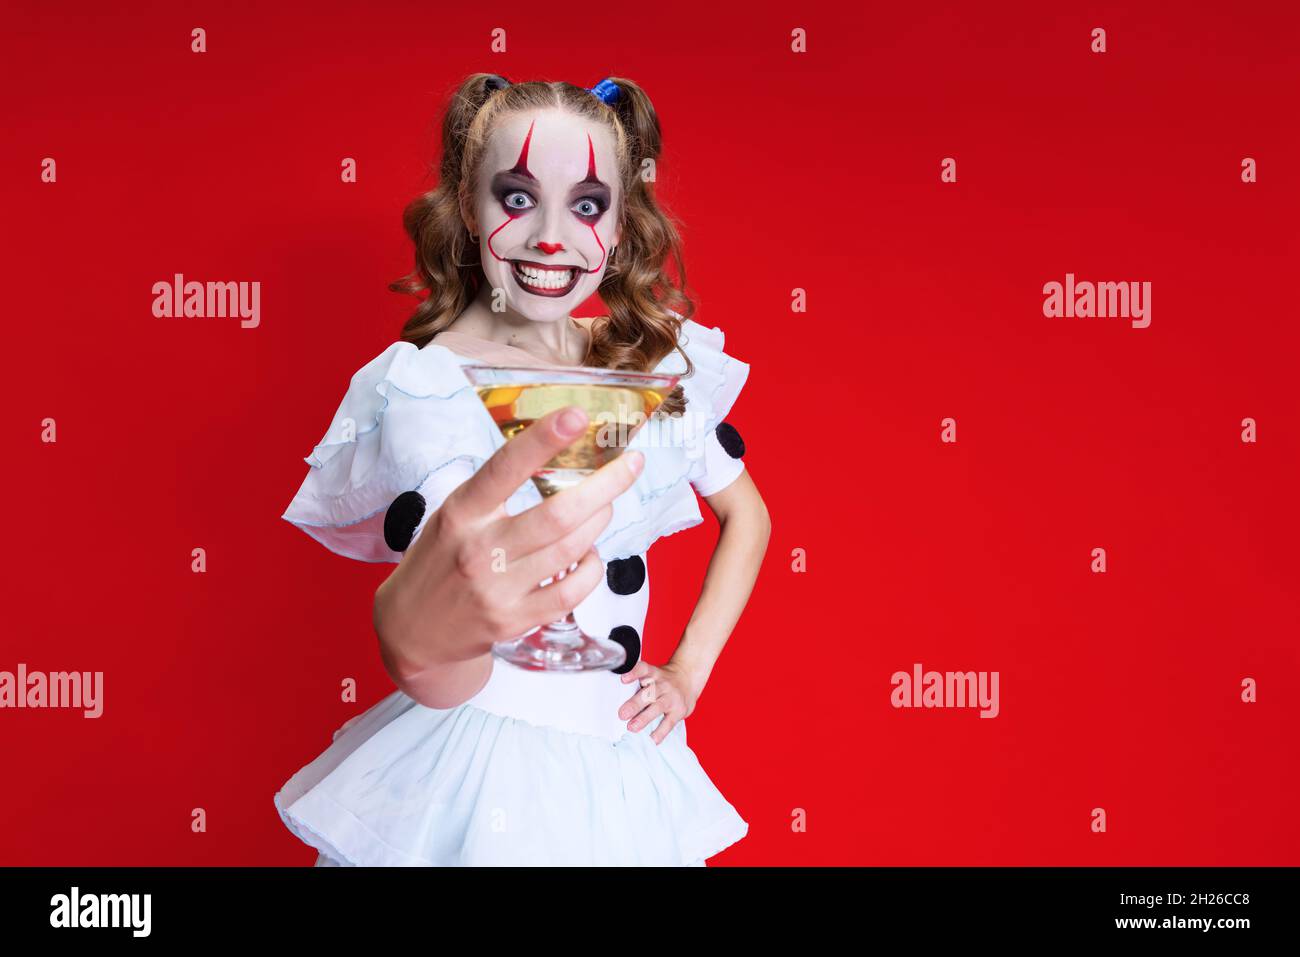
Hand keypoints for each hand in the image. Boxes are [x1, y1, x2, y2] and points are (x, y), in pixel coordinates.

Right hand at [374, 405, 644, 706]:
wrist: (413, 630)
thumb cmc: (440, 560)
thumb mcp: (453, 515)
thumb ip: (495, 492)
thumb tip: (558, 455)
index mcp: (461, 513)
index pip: (505, 468)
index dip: (543, 440)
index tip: (577, 416)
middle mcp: (478, 549)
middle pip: (558, 514)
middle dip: (606, 485)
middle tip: (630, 464)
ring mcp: (498, 589)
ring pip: (571, 549)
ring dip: (600, 521)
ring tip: (606, 505)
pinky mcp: (515, 621)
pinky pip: (572, 591)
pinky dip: (592, 567)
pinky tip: (590, 553)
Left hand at [617, 660, 700, 744]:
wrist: (689, 678)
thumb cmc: (663, 680)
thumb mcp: (653, 675)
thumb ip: (638, 683)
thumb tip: (614, 697)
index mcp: (654, 673)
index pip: (644, 669)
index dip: (634, 673)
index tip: (623, 679)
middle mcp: (663, 684)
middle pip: (649, 692)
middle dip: (635, 704)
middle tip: (622, 714)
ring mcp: (672, 697)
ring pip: (658, 707)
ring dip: (644, 718)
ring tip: (632, 727)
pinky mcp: (679, 711)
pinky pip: (669, 723)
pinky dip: (660, 732)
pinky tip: (652, 740)